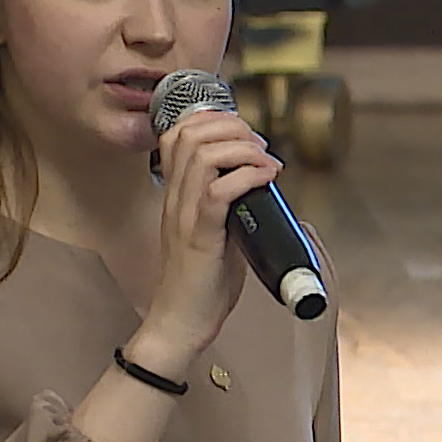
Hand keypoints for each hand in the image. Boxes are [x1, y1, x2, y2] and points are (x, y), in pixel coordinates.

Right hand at [135, 109, 281, 365]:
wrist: (181, 322)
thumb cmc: (200, 283)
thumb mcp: (212, 232)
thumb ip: (227, 206)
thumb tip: (260, 186)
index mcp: (175, 194)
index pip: (178, 134)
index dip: (212, 120)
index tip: (244, 133)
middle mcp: (175, 198)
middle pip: (191, 134)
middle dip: (233, 128)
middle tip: (260, 146)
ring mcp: (184, 215)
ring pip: (204, 155)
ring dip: (243, 149)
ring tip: (265, 162)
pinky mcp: (200, 236)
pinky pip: (219, 192)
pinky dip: (248, 176)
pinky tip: (266, 179)